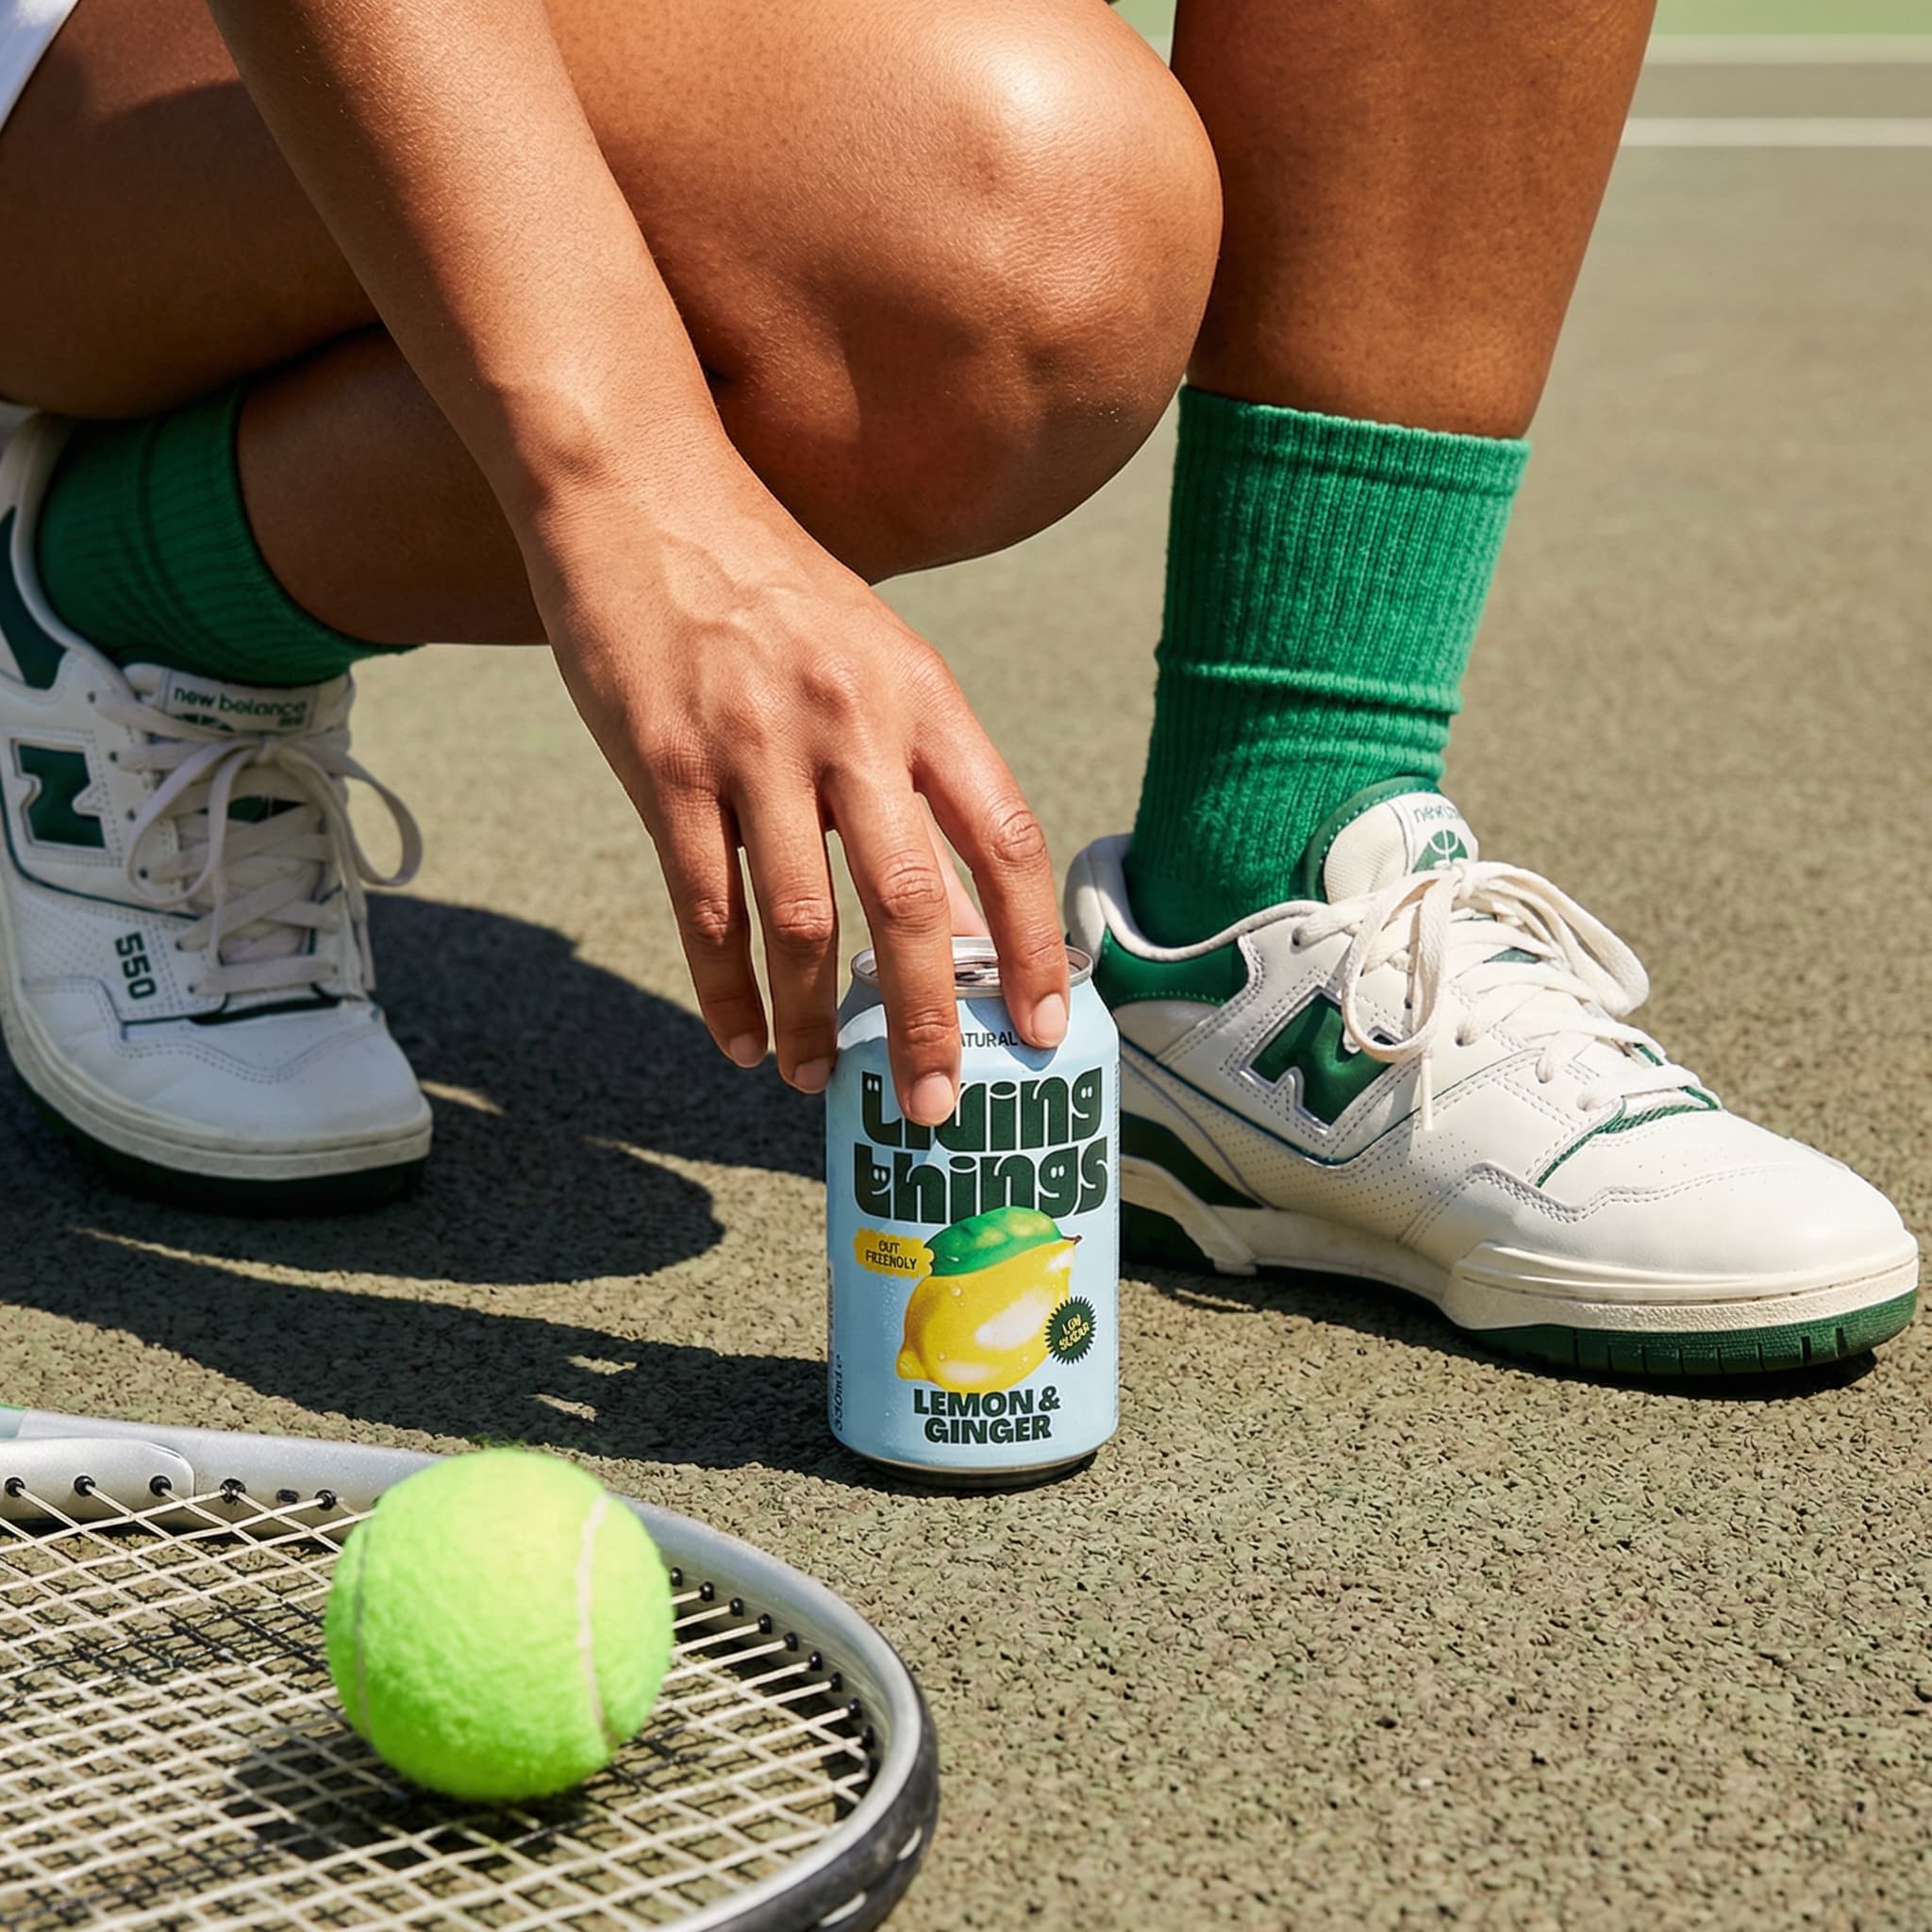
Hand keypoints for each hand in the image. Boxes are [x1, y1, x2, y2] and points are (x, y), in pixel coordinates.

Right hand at [526, 462, 1068, 1126]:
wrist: (640, 491)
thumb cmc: (769, 583)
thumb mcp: (875, 649)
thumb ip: (917, 761)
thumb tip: (957, 902)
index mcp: (923, 694)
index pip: (1007, 839)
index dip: (1035, 945)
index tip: (1047, 1024)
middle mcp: (852, 723)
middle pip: (913, 904)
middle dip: (930, 1021)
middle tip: (933, 1102)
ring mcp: (756, 746)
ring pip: (802, 924)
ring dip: (816, 1021)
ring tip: (817, 1079)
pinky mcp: (667, 766)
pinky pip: (705, 906)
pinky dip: (725, 989)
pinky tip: (742, 1038)